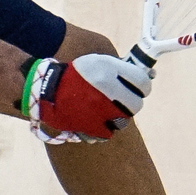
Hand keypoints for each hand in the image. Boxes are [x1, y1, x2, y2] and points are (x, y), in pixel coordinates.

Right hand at [24, 52, 152, 139]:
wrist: (45, 92)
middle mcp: (108, 92)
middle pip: (136, 104)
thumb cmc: (74, 75)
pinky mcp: (94, 129)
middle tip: (122, 100)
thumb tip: (150, 75)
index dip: (142, 86)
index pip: (143, 83)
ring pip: (124, 120)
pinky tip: (95, 119)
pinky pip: (110, 131)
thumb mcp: (97, 62)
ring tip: (106, 109)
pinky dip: (105, 127)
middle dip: (131, 102)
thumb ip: (122, 68)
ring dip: (119, 115)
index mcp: (109, 72)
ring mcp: (102, 112)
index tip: (138, 87)